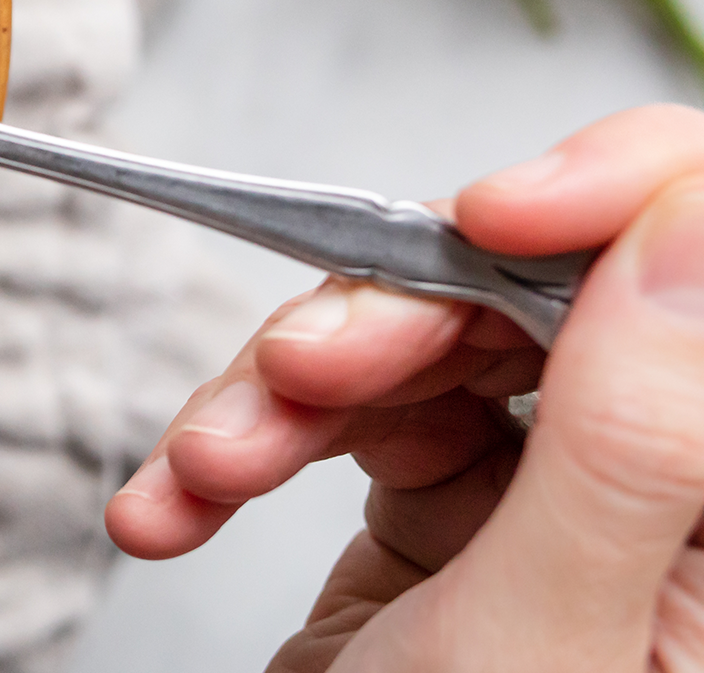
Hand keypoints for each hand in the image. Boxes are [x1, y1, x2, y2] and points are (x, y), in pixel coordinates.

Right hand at [105, 105, 703, 670]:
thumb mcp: (540, 640)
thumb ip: (629, 434)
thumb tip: (686, 223)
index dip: (618, 201)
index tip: (483, 210)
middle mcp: (664, 501)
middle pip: (553, 286)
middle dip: (391, 311)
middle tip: (296, 373)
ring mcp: (550, 501)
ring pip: (425, 334)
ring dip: (279, 385)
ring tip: (199, 469)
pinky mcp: (439, 515)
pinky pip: (341, 409)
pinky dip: (240, 440)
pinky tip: (176, 500)